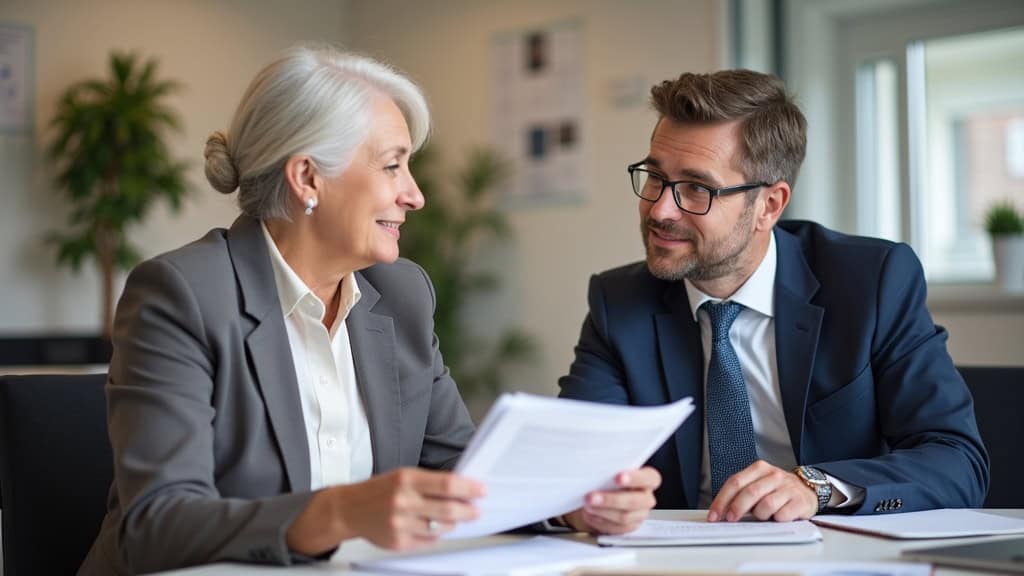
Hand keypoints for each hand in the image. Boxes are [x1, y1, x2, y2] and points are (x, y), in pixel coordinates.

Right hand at [287, 468, 483, 553]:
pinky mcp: (398, 542)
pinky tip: (432, 527)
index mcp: (406, 479)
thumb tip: (461, 490)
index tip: (481, 490)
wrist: (349, 509)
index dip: (468, 489)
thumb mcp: (403, 476)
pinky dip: (435, 534)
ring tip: (454, 518)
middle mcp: (403, 501)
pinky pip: (428, 541)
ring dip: (452, 523)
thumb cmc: (379, 490)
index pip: (446, 485)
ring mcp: (400, 524)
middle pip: (447, 509)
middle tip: (475, 510)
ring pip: (440, 528)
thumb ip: (430, 482)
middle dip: (467, 510)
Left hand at [563, 466, 660, 534]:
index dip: (635, 478)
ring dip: (602, 511)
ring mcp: (639, 514)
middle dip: (611, 499)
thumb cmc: (608, 479)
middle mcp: (646, 498)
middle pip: (634, 501)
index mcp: (647, 479)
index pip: (650, 478)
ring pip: (624, 517)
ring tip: (587, 505)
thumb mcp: (610, 470)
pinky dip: (600, 521)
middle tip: (591, 496)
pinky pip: (616, 528)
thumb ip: (610, 469)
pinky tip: (590, 514)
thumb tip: (594, 467)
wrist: (601, 496)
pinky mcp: (629, 527)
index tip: (617, 477)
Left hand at [707, 460, 816, 522]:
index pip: (735, 482)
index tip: (714, 515)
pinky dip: (776, 520)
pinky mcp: (800, 501)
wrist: (808, 490)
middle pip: (749, 492)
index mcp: (759, 468)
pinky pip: (782, 514)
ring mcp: (788, 487)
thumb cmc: (777, 490)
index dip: (722, 500)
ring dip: (759, 515)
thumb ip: (741, 494)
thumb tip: (721, 512)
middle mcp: (774, 475)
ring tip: (762, 516)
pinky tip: (777, 518)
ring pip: (766, 504)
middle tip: (731, 519)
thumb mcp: (758, 486)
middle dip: (736, 508)